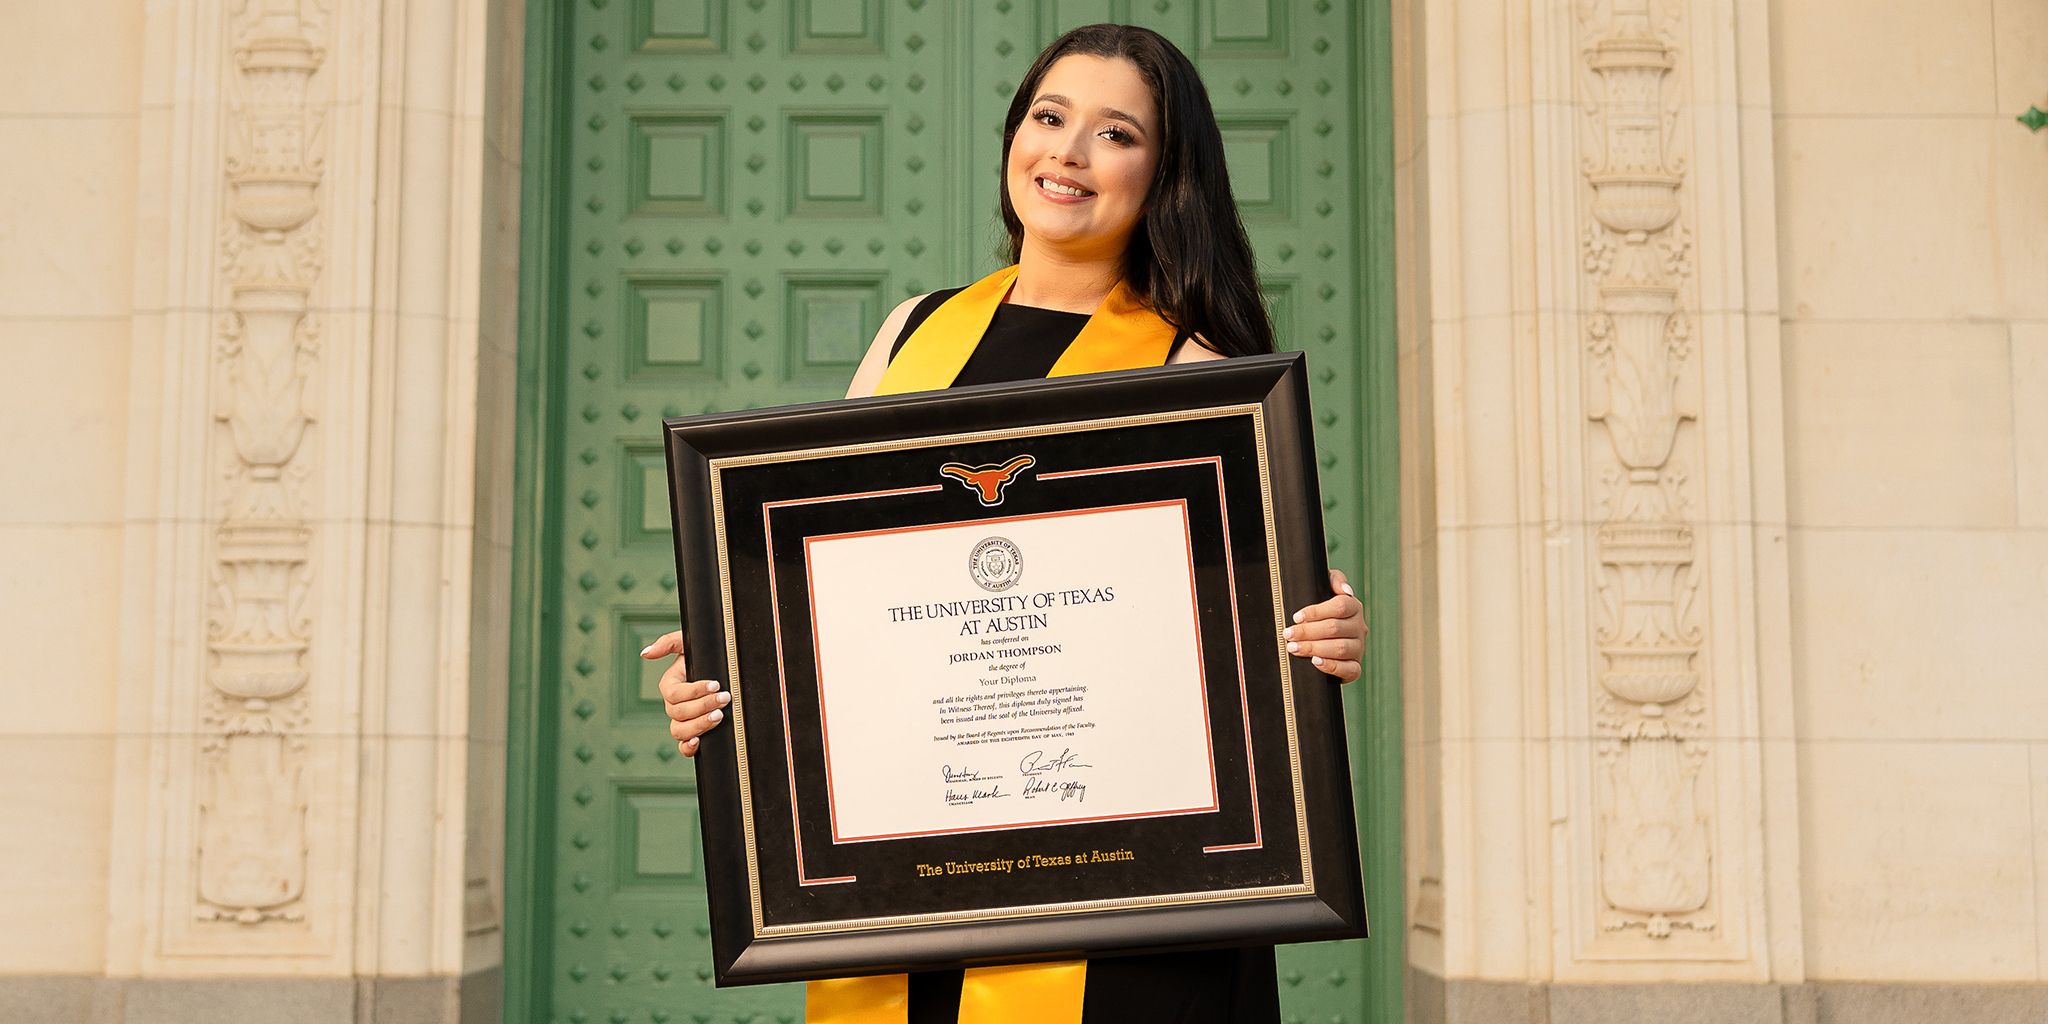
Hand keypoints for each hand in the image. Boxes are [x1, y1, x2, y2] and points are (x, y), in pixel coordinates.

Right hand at [642, 630, 728, 757]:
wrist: (722, 666)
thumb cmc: (704, 654)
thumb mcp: (687, 642)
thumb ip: (668, 643)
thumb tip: (646, 654)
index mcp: (670, 685)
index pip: (674, 694)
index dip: (694, 691)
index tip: (715, 684)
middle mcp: (674, 705)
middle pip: (678, 713)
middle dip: (703, 706)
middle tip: (725, 698)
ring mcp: (682, 720)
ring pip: (679, 731)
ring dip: (699, 725)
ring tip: (719, 716)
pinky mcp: (693, 733)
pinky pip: (683, 746)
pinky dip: (687, 747)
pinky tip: (699, 742)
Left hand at [1286, 569, 1366, 682]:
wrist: (1320, 639)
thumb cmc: (1319, 611)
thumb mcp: (1322, 589)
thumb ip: (1333, 579)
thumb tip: (1345, 589)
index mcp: (1354, 607)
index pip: (1340, 606)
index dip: (1317, 611)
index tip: (1296, 617)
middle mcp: (1359, 627)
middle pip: (1335, 628)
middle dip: (1308, 631)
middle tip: (1288, 634)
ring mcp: (1359, 648)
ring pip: (1340, 648)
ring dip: (1314, 648)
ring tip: (1293, 648)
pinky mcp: (1355, 668)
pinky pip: (1350, 670)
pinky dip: (1332, 666)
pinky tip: (1315, 662)